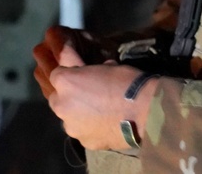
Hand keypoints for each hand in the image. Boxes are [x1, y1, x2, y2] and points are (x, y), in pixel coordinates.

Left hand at [33, 28, 158, 150]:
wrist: (145, 112)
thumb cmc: (127, 82)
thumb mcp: (108, 65)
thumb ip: (92, 70)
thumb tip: (95, 72)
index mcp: (65, 80)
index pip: (57, 68)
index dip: (68, 65)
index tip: (73, 61)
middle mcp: (61, 104)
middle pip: (56, 94)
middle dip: (67, 90)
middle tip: (84, 88)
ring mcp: (71, 125)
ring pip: (68, 115)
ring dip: (76, 109)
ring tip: (94, 107)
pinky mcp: (83, 141)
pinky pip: (82, 130)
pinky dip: (89, 125)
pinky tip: (103, 122)